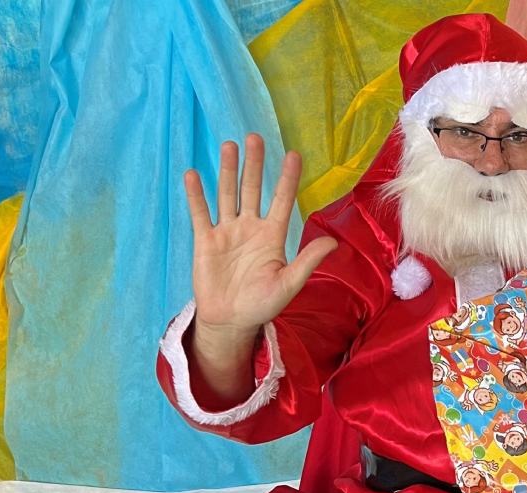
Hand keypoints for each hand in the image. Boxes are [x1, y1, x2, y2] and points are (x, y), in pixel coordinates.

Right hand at [185, 134, 336, 341]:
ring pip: (227, 194)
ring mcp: (227, 232)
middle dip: (254, 164)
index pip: (282, 200)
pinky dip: (196, 195)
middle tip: (254, 137)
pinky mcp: (205, 240)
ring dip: (227, 170)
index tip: (294, 154)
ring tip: (228, 145)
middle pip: (252, 189)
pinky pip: (200, 213)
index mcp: (272, 236)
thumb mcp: (289, 284)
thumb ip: (308, 261)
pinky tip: (193, 174)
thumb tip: (333, 242)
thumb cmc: (262, 304)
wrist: (231, 321)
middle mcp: (250, 227)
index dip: (288, 178)